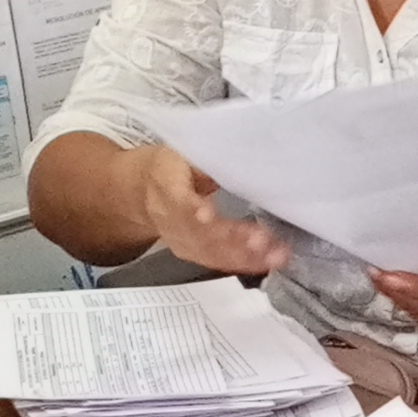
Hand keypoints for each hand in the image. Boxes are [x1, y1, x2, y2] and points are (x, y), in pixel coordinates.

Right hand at [128, 144, 287, 276]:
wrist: (142, 191)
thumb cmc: (170, 167)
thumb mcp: (182, 153)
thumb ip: (205, 160)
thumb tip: (239, 160)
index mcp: (165, 186)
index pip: (178, 201)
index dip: (192, 210)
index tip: (208, 215)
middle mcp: (169, 219)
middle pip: (200, 233)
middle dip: (233, 239)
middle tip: (262, 241)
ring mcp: (179, 240)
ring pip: (212, 252)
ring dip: (245, 256)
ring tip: (275, 255)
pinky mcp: (191, 252)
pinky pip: (217, 260)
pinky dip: (244, 262)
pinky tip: (267, 262)